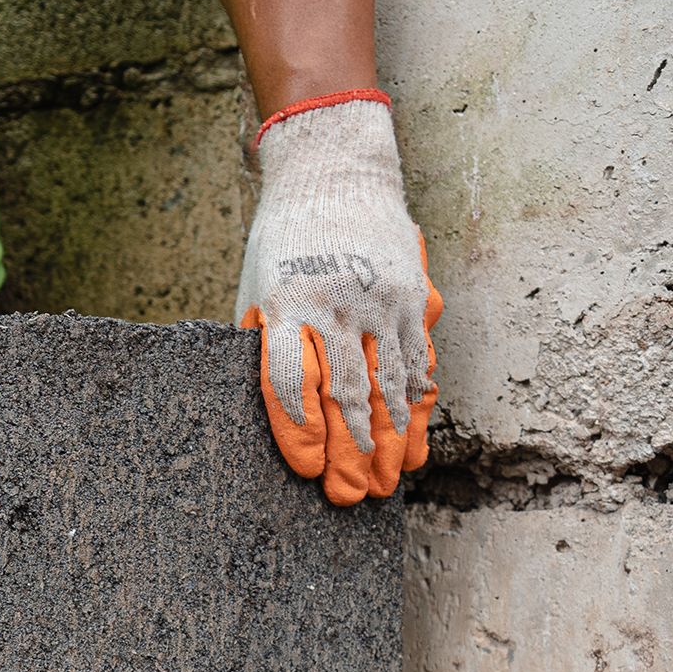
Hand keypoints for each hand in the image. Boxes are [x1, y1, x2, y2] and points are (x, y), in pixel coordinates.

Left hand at [235, 92, 441, 505]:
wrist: (335, 174)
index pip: (292, 382)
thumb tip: (278, 416)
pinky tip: (414, 443)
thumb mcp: (256, 289)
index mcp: (284, 304)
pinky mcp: (410, 296)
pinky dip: (416, 408)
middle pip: (345, 395)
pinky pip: (416, 362)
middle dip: (351, 454)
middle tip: (353, 497)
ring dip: (390, 442)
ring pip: (388, 386)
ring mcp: (377, 300)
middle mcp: (334, 304)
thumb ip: (265, 347)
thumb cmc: (283, 243)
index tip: (309, 472)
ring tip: (388, 484)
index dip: (301, 433)